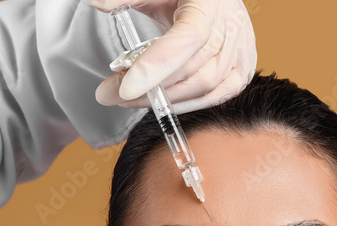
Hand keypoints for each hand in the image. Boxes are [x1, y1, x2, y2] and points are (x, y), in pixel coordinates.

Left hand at [88, 0, 256, 112]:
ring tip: (130, 98)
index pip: (187, 40)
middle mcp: (230, 29)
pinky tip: (164, 102)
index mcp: (209, 4)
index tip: (125, 87)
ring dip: (166, 99)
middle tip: (109, 93)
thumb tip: (95, 1)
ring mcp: (240, 52)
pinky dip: (188, 103)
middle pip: (192, 71)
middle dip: (150, 88)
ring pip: (205, 88)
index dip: (157, 66)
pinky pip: (217, 95)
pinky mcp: (242, 69)